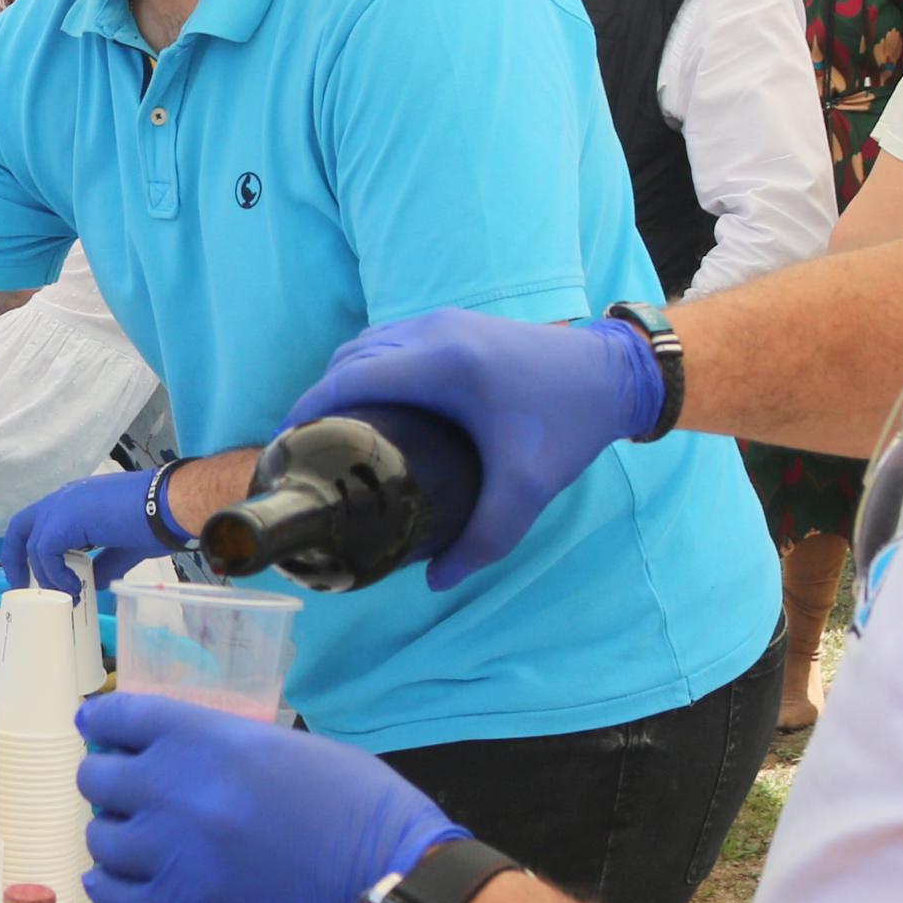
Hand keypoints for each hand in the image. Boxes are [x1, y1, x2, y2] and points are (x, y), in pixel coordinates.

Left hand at [0, 468, 169, 596]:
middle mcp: (63, 499)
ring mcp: (62, 506)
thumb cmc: (157, 521)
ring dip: (47, 575)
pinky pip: (44, 552)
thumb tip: (94, 583)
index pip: (38, 522)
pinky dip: (55, 573)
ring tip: (69, 593)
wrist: (171, 505)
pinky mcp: (66, 519)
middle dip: (16, 560)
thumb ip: (104, 564)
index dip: (29, 550)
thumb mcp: (123, 548)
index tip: (35, 577)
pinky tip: (75, 586)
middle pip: (20, 528)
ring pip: (33, 545)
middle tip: (26, 588)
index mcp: (75, 501)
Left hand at [75, 692, 463, 902]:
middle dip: (108, 779)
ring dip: (113, 833)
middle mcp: (173, 791)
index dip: (104, 722)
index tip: (98, 727)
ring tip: (132, 838)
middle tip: (125, 789)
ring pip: (99, 838)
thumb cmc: (366, 813)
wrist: (389, 892)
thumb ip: (233, 748)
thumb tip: (198, 755)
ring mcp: (170, 854)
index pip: (121, 717)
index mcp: (206, 739)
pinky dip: (109, 884)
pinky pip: (111, 895)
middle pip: (97, 778)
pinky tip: (121, 880)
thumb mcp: (296, 750)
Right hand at [278, 307, 665, 589]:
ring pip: (367, 346)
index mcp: (443, 364)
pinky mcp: (453, 323)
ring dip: (343, 382)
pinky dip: (369, 369)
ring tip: (336, 433)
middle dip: (320, 400)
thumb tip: (434, 581)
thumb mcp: (526, 492)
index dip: (309, 409)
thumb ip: (483, 542)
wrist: (613, 375)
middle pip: (349, 360)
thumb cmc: (568, 427)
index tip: (289, 446)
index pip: (350, 378)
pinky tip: (374, 408)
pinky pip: (390, 342)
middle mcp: (433, 332)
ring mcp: (442, 320)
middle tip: (310, 451)